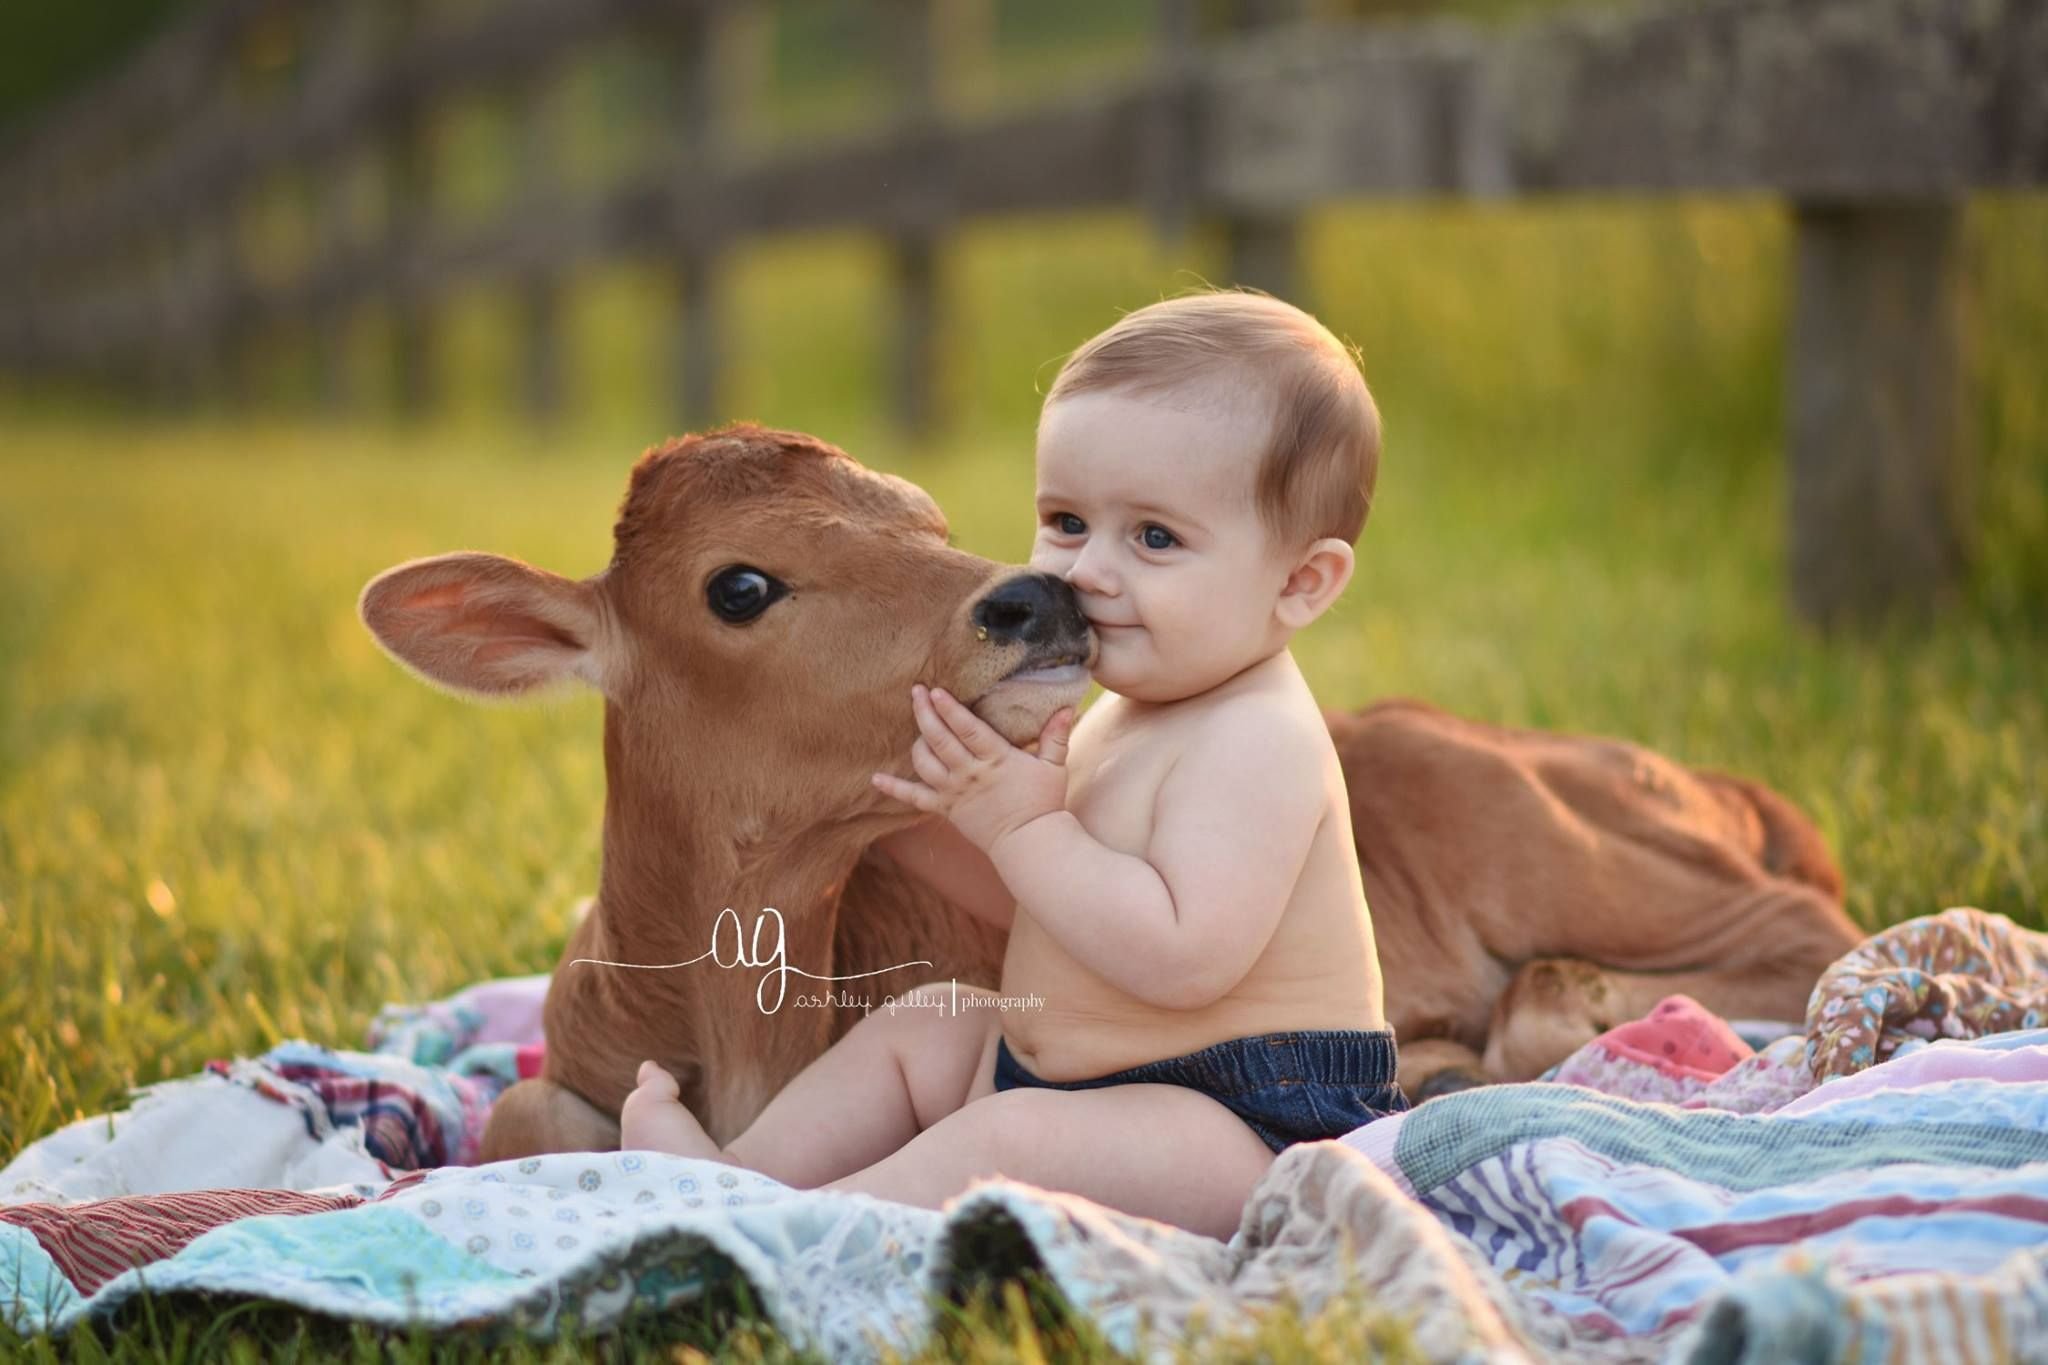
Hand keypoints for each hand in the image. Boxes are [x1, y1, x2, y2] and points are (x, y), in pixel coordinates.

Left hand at [871, 684, 1075, 850]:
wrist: (1030, 844)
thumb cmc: (1044, 802)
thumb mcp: (1054, 766)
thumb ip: (1056, 735)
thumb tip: (1068, 706)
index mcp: (995, 759)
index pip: (967, 729)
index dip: (949, 709)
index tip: (936, 690)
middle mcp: (970, 774)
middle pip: (940, 740)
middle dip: (925, 713)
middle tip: (916, 691)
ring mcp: (954, 792)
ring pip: (924, 763)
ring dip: (916, 741)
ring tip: (918, 721)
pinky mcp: (946, 809)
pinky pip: (914, 798)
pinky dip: (894, 788)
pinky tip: (876, 778)